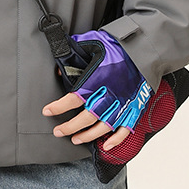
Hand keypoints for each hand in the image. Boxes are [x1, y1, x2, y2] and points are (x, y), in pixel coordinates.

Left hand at [42, 29, 151, 147]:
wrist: (141, 48)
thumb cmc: (116, 45)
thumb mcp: (92, 43)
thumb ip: (75, 53)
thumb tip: (61, 68)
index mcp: (97, 78)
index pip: (74, 97)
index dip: (59, 107)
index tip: (47, 111)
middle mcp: (109, 94)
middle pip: (87, 117)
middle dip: (70, 127)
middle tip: (58, 132)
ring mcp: (123, 103)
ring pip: (103, 127)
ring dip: (88, 136)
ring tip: (75, 139)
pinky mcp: (134, 107)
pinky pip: (125, 129)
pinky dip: (116, 140)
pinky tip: (105, 145)